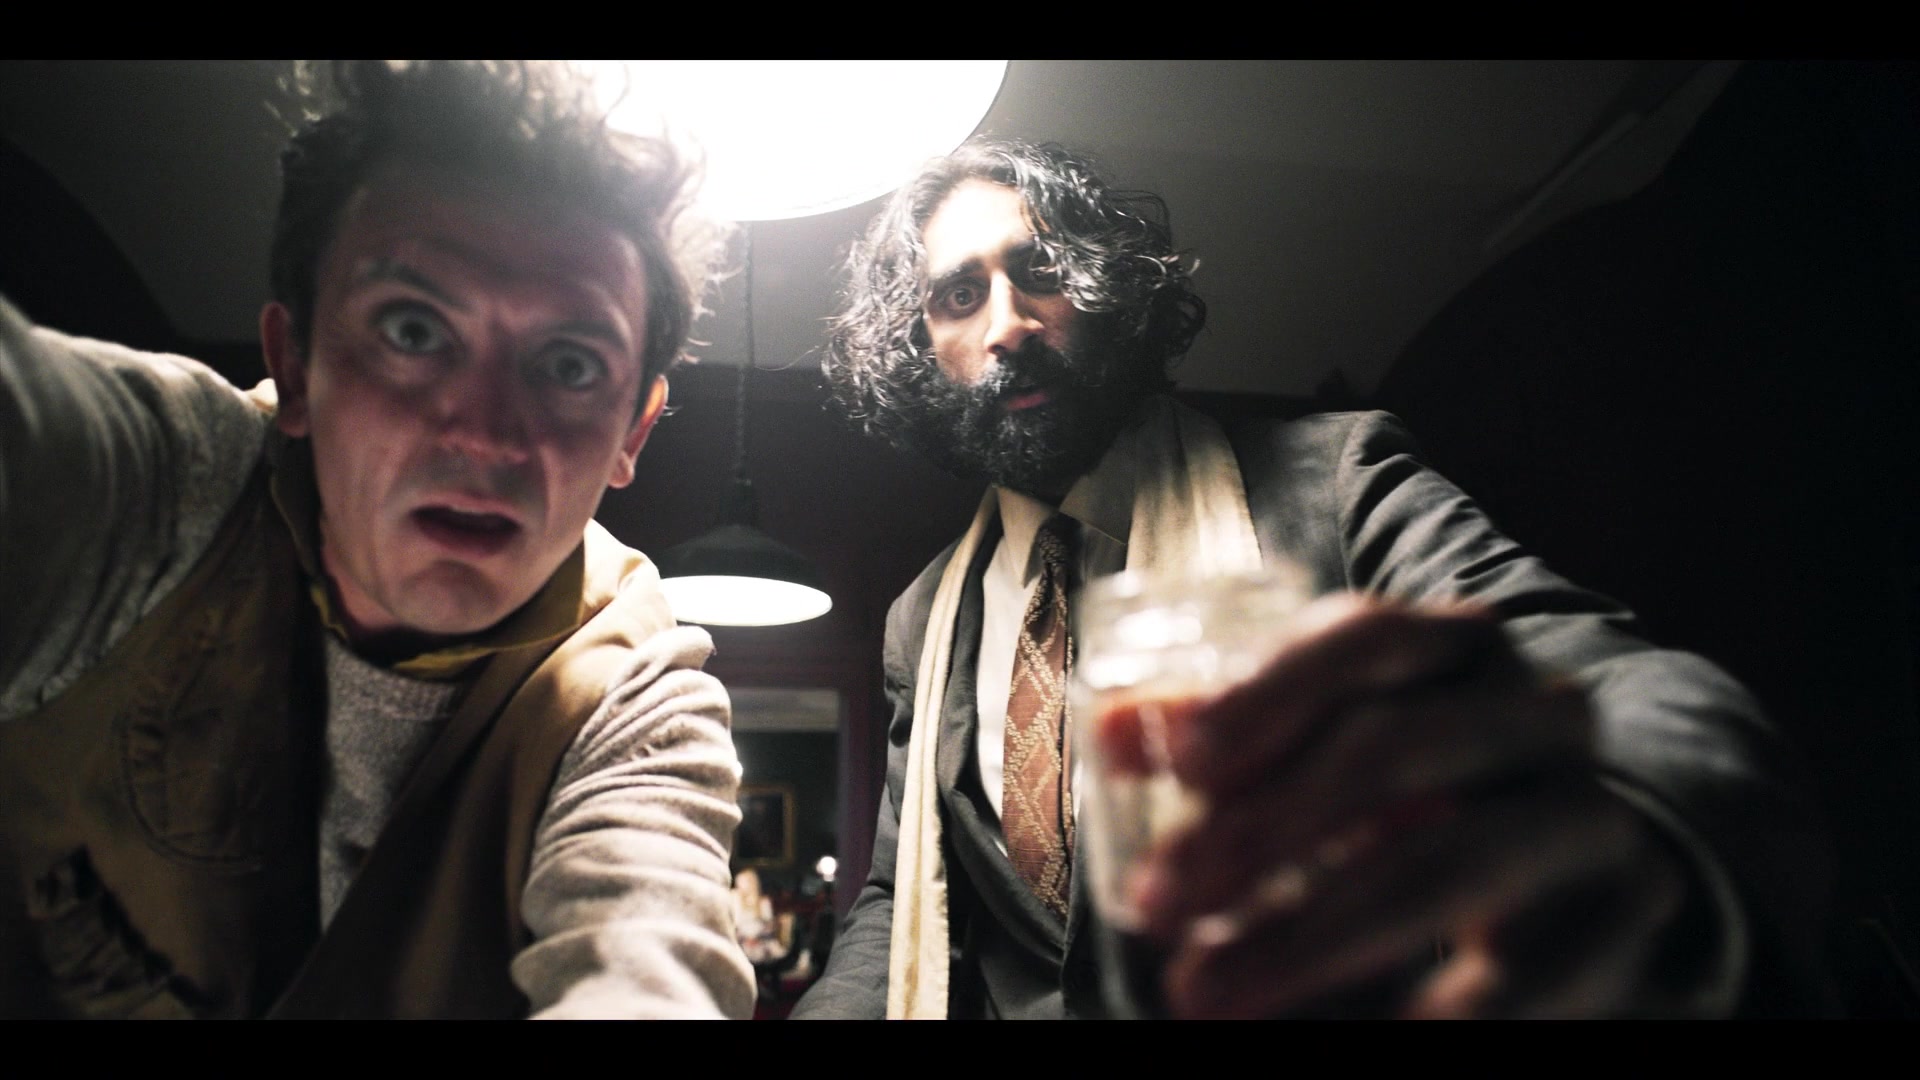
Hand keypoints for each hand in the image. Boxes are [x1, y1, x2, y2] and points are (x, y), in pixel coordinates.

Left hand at [1099, 593, 1694, 1017]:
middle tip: (1154, 904)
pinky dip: (1431, 1016)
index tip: (1183, 765)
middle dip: (1257, 831)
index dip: (1268, 694)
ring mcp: (1587, 817)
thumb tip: (1115, 735)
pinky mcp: (1622, 920)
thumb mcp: (1335, 741)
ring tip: (1201, 992)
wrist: (1595, 859)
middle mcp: (1535, 715)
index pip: (1368, 637)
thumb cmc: (1428, 786)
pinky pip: (1525, 982)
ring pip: (1442, 866)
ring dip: (1304, 937)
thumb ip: (1232, 736)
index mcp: (1458, 648)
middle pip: (1391, 750)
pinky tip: (1359, 1034)